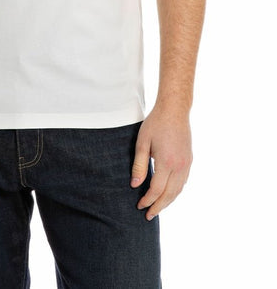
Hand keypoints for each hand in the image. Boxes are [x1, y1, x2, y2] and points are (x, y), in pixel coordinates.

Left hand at [130, 105, 192, 219]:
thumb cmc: (155, 124)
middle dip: (158, 207)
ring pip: (178, 190)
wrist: (174, 110)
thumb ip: (139, 165)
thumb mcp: (142, 142)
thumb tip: (135, 185)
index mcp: (166, 162)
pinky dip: (175, 191)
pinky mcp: (190, 160)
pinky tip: (168, 194)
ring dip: (168, 201)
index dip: (148, 200)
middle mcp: (179, 166)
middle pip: (169, 194)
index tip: (139, 206)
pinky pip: (183, 182)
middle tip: (148, 216)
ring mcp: (187, 163)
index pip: (157, 190)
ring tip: (157, 208)